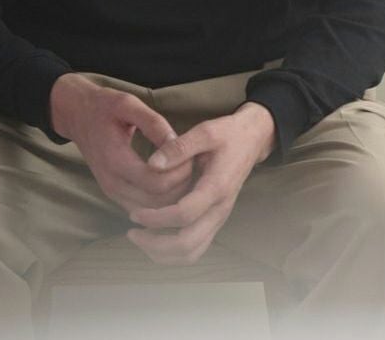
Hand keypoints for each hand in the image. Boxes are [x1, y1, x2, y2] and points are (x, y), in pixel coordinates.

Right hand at [49, 73, 194, 213]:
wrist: (78, 116)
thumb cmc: (104, 107)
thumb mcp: (129, 104)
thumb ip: (153, 123)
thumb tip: (177, 144)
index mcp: (115, 159)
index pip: (156, 183)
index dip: (180, 173)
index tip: (192, 155)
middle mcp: (111, 183)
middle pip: (157, 202)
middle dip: (181, 186)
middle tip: (194, 163)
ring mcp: (111, 192)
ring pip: (152, 210)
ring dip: (173, 196)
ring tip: (186, 170)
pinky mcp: (114, 195)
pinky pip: (143, 209)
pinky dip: (161, 200)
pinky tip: (172, 179)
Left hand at [126, 102, 276, 265]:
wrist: (252, 140)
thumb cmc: (229, 134)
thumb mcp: (205, 131)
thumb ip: (178, 147)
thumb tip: (151, 164)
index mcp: (217, 187)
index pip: (184, 215)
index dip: (156, 219)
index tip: (134, 214)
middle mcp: (220, 209)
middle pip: (187, 244)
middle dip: (155, 244)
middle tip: (132, 232)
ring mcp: (219, 218)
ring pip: (191, 253)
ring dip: (163, 253)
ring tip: (140, 238)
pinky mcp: (216, 220)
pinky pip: (195, 248)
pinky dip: (173, 252)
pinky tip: (156, 237)